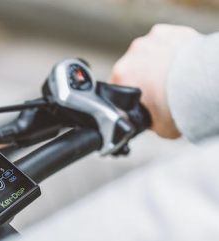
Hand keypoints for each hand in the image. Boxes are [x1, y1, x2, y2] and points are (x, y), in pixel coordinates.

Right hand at [110, 24, 199, 138]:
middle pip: (131, 69)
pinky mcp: (169, 31)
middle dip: (141, 79)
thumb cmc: (181, 104)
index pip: (116, 88)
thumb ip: (144, 120)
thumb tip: (144, 120)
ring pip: (146, 54)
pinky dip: (167, 51)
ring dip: (153, 63)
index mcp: (122, 75)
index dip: (126, 97)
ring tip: (169, 77)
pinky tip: (176, 64)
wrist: (206, 85)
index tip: (138, 102)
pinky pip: (162, 42)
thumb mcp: (156, 126)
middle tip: (157, 92)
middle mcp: (132, 54)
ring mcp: (150, 39)